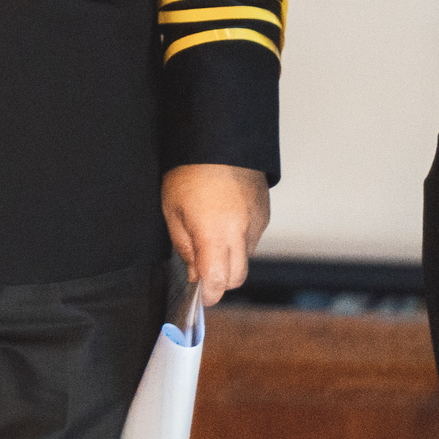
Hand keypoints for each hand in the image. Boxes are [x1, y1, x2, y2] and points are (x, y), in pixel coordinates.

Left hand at [164, 162, 268, 304]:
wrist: (219, 140)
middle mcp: (241, 233)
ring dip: (229, 259)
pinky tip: (223, 222)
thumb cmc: (188, 173)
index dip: (208, 294)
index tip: (200, 297)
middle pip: (237, 278)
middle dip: (219, 282)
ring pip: (246, 259)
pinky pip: (252, 240)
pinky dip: (238, 242)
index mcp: (215, 233)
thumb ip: (185, 246)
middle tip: (201, 272)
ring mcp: (257, 225)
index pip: (217, 280)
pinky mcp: (265, 216)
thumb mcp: (172, 210)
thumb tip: (195, 273)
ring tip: (209, 237)